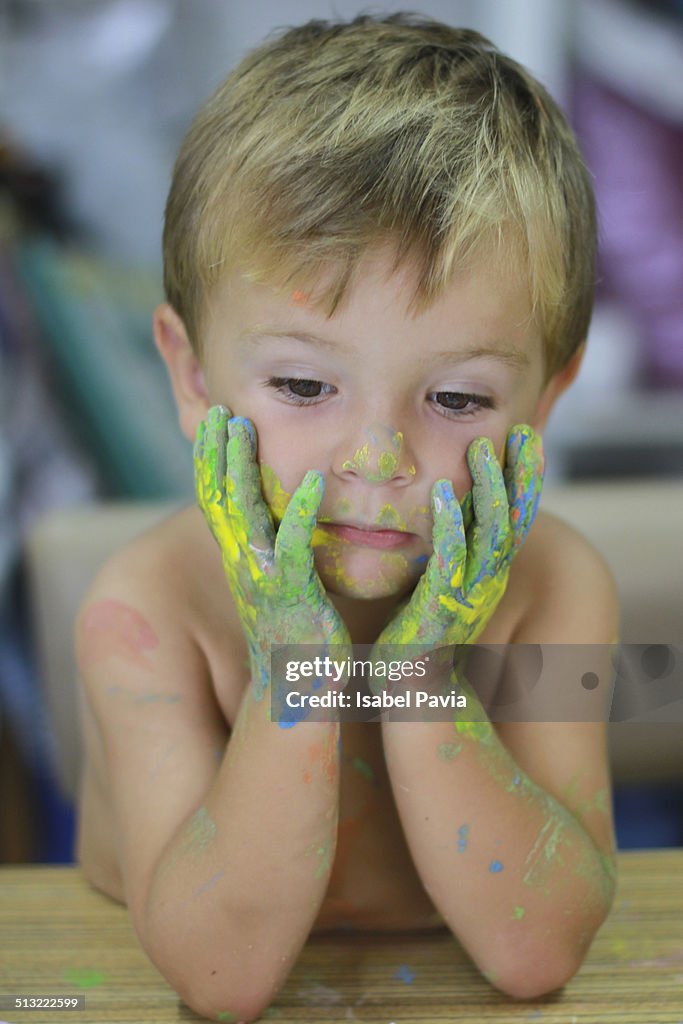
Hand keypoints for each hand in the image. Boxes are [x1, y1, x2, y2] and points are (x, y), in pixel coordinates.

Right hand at [194, 405, 351, 703]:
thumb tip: (281, 515)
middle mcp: (243, 565)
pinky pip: (292, 547)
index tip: (213, 421)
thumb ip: (277, 546)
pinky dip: (300, 513)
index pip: (215, 501)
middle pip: (217, 498)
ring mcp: (263, 579)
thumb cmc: (297, 630)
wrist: (302, 685)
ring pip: (241, 514)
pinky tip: (313, 483)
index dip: (209, 460)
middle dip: (215, 452)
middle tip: (218, 410)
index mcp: (242, 559)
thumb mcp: (279, 581)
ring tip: (243, 427)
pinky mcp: (293, 595)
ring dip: (240, 468)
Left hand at [370, 424, 543, 662]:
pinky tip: (439, 493)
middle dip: (521, 475)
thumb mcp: (442, 582)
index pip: (516, 517)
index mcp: (490, 572)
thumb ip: (450, 548)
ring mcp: (469, 596)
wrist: (408, 687)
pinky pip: (451, 560)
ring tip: (481, 450)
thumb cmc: (419, 630)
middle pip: (516, 520)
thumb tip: (444, 508)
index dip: (526, 479)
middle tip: (522, 432)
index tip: (527, 437)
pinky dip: (449, 525)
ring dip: (489, 490)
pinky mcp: (441, 610)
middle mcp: (489, 581)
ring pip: (492, 536)